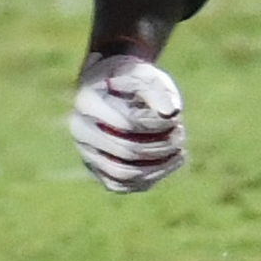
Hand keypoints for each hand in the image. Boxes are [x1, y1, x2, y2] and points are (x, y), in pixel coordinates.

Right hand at [70, 49, 185, 191]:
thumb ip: (157, 92)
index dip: (157, 126)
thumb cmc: (131, 77)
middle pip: (126, 150)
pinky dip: (146, 179)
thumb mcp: (145, 76)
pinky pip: (119, 184)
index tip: (176, 118)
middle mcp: (79, 128)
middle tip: (180, 134)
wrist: (110, 86)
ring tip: (178, 151)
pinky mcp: (94, 167)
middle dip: (161, 146)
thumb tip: (171, 113)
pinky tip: (167, 164)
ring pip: (123, 173)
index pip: (126, 124)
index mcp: (87, 101)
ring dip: (157, 167)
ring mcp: (84, 150)